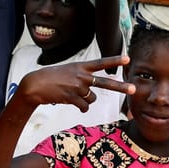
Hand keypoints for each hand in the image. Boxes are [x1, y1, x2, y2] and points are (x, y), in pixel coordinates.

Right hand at [19, 55, 133, 109]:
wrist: (35, 85)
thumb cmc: (50, 78)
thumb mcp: (67, 71)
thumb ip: (81, 78)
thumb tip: (90, 96)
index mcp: (80, 66)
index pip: (101, 63)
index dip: (114, 60)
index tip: (127, 59)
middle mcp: (81, 76)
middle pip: (106, 82)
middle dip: (120, 87)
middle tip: (133, 90)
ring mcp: (78, 87)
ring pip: (92, 98)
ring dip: (85, 100)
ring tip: (72, 95)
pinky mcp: (72, 98)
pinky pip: (84, 107)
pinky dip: (81, 108)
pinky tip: (72, 103)